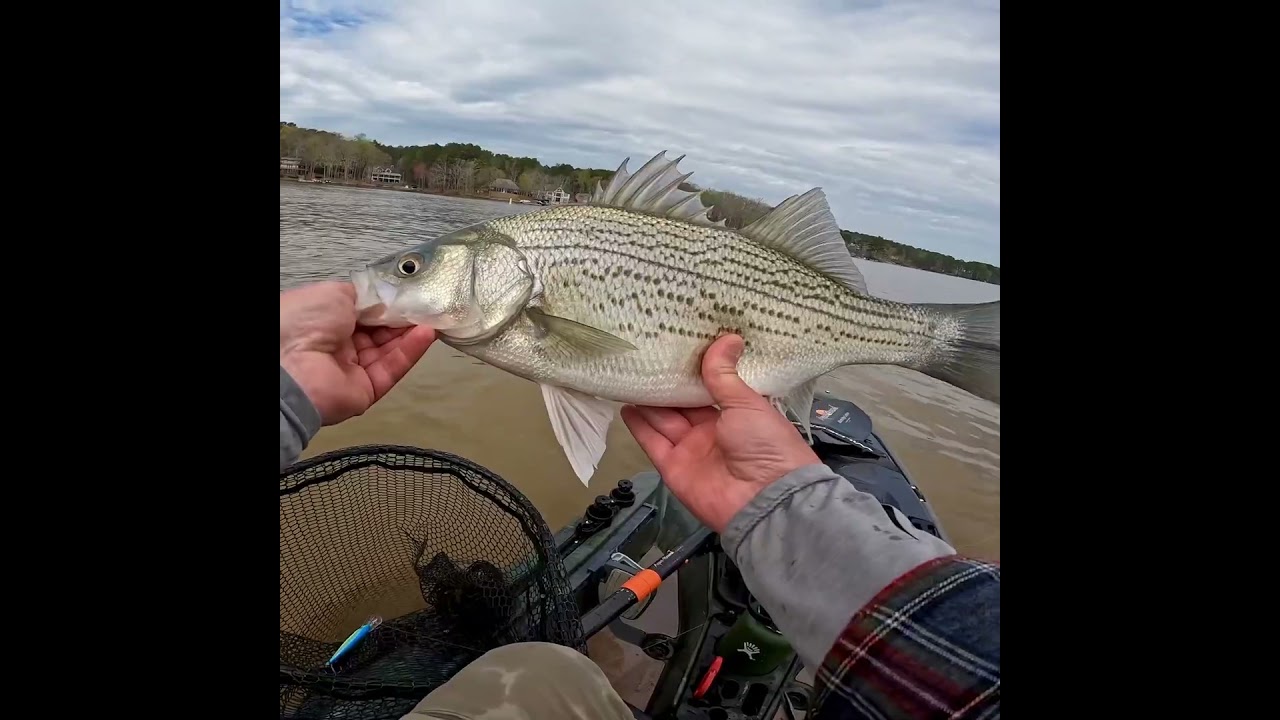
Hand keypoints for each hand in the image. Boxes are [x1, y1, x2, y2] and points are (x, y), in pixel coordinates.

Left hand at [280, 281, 436, 425]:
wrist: (291, 365)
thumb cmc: (305, 320)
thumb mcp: (336, 293)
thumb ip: (365, 296)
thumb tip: (386, 301)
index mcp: (327, 322)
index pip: (366, 313)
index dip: (388, 304)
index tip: (411, 294)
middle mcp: (339, 346)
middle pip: (380, 332)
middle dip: (404, 318)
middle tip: (427, 304)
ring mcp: (353, 370)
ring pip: (390, 350)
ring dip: (412, 333)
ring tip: (434, 316)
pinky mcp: (367, 390)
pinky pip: (392, 368)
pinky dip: (410, 351)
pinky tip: (427, 334)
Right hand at [621, 335, 820, 533]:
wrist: (764, 500)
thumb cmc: (765, 444)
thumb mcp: (747, 403)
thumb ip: (725, 375)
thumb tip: (727, 337)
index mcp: (737, 413)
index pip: (710, 388)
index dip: (694, 370)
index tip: (678, 345)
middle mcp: (713, 430)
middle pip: (682, 403)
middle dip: (666, 383)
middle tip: (646, 355)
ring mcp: (692, 450)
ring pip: (664, 420)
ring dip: (648, 400)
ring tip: (630, 374)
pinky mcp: (673, 467)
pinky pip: (653, 443)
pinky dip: (639, 426)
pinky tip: (626, 405)